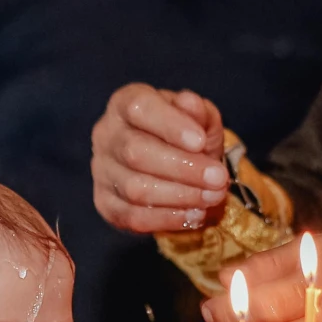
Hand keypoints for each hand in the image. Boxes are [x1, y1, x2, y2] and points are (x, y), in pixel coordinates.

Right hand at [91, 84, 228, 233]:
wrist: (175, 166)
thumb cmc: (186, 135)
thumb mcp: (200, 118)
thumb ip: (198, 111)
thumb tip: (190, 103)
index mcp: (125, 103)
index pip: (139, 108)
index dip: (169, 125)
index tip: (200, 141)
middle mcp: (106, 135)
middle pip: (135, 152)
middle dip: (183, 168)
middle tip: (219, 178)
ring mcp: (102, 171)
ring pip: (135, 188)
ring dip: (180, 196)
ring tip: (213, 197)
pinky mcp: (106, 203)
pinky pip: (132, 217)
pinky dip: (168, 219)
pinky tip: (194, 215)